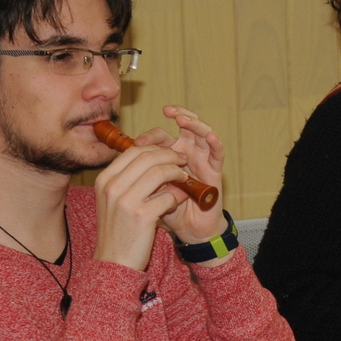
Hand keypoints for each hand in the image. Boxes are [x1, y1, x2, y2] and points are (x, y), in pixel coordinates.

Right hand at [93, 141, 189, 270]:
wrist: (113, 262)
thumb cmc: (117, 232)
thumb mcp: (113, 201)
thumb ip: (127, 181)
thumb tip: (153, 161)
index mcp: (105, 180)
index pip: (133, 151)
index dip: (155, 149)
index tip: (168, 154)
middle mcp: (113, 187)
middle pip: (147, 157)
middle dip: (169, 156)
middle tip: (182, 160)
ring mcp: (126, 201)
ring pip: (159, 172)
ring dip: (176, 172)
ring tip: (184, 178)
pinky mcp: (142, 216)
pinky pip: (168, 196)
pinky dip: (177, 196)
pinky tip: (180, 200)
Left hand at [135, 105, 226, 243]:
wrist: (188, 230)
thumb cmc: (167, 210)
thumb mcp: (149, 190)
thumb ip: (140, 176)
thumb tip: (122, 162)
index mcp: (169, 156)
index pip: (160, 136)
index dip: (149, 135)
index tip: (137, 142)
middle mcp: (187, 153)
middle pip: (184, 126)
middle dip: (177, 114)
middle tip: (167, 111)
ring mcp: (202, 160)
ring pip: (202, 133)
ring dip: (195, 123)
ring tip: (184, 118)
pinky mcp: (215, 172)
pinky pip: (218, 154)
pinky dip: (216, 144)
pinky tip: (210, 137)